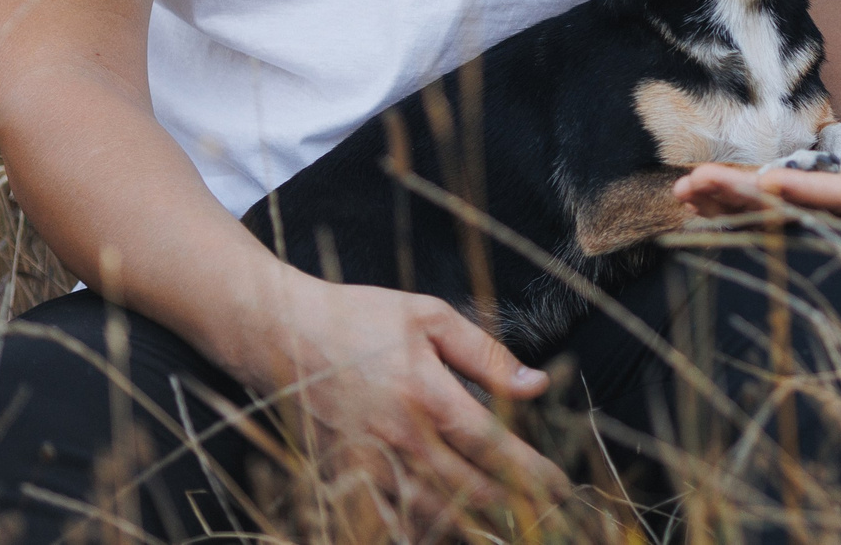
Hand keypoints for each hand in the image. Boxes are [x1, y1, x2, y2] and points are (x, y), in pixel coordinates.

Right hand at [223, 268, 566, 527]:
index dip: (532, 472)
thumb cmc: (358, 318)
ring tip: (501, 522)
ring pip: (429, 515)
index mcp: (426, 394)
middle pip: (467, 490)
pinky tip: (442, 527)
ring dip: (470, 524)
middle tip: (540, 507)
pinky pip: (385, 522)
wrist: (279, 334)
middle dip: (511, 504)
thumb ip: (486, 355)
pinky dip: (418, 530)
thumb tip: (536, 384)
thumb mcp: (430, 318)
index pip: (492, 446)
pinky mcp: (340, 479)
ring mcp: (366, 465)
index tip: (561, 484)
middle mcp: (398, 438)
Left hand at [673, 110, 840, 218]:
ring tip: (683, 189)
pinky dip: (729, 203)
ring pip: (767, 215)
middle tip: (695, 184)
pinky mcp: (806, 215)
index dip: (808, 196)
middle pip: (788, 212)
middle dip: (742, 198)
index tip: (772, 186)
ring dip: (725, 203)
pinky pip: (761, 212)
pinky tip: (692, 196)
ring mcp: (821, 222)